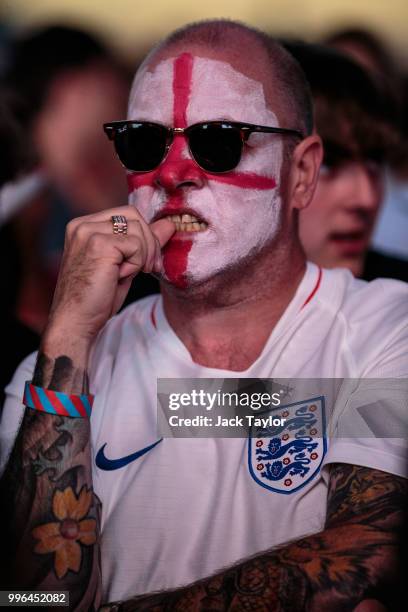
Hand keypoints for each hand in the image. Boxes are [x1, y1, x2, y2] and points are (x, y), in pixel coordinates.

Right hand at [46, 205, 174, 342]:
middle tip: (148, 268)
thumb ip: (144, 242)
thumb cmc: (96, 299)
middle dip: (150, 243)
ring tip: (131, 274)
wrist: (76, 321)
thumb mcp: (125, 265)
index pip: (128, 215)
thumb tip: (168, 224)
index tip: (147, 263)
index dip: (145, 236)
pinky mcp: (98, 244)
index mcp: (85, 226)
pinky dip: (136, 263)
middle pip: (135, 216)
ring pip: (138, 229)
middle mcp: (83, 224)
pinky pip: (136, 244)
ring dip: (144, 255)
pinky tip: (121, 277)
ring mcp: (88, 232)